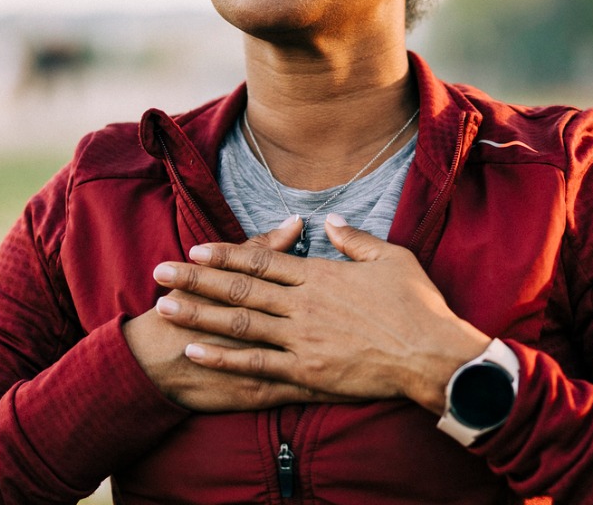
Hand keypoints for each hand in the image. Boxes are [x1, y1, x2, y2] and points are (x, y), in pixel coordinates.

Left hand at [152, 213, 491, 414]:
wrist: (432, 353)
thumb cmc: (417, 305)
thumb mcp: (392, 258)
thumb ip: (355, 239)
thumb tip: (331, 221)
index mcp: (321, 275)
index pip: (263, 260)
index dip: (226, 254)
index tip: (196, 249)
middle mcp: (303, 304)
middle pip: (240, 287)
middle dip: (196, 279)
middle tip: (160, 273)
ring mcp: (301, 339)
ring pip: (239, 322)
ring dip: (199, 313)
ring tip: (165, 308)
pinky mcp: (306, 371)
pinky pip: (256, 363)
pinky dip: (223, 357)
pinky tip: (195, 351)